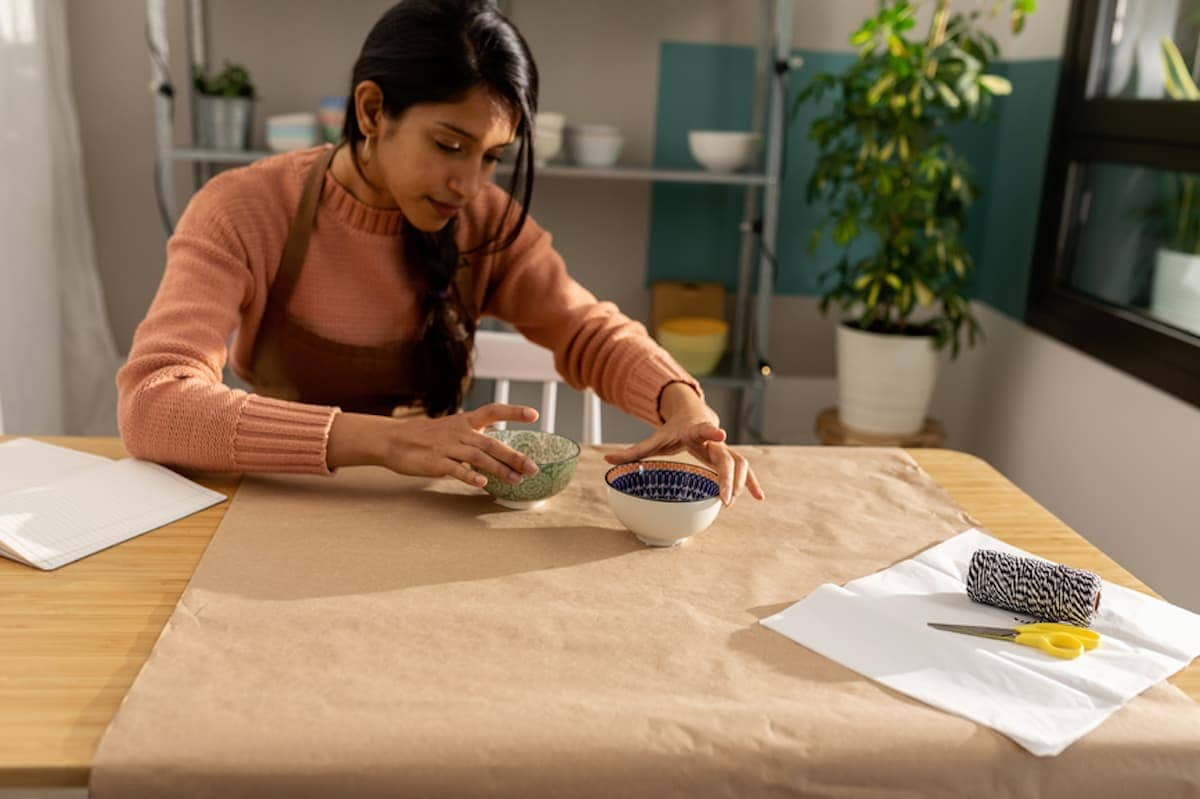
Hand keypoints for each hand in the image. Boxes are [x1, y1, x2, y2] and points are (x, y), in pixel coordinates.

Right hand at [327, 404, 541, 487]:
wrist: (394, 440)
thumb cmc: (427, 437)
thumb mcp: (453, 429)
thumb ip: (475, 437)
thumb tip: (500, 448)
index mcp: (465, 421)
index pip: (494, 410)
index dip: (514, 412)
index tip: (535, 415)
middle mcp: (460, 432)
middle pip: (492, 442)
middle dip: (514, 456)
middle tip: (533, 468)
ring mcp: (447, 447)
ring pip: (478, 457)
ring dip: (499, 469)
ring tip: (516, 480)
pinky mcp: (435, 462)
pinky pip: (455, 470)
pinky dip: (469, 476)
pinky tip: (482, 484)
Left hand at [603, 384, 764, 505]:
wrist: (693, 413)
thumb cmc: (672, 430)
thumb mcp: (653, 439)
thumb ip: (631, 452)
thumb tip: (604, 460)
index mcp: (694, 431)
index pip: (704, 430)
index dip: (712, 432)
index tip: (721, 434)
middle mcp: (713, 439)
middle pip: (726, 456)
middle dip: (727, 477)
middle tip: (724, 499)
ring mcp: (724, 448)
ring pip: (739, 463)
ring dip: (740, 483)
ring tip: (731, 503)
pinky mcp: (729, 456)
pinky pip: (745, 470)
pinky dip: (753, 483)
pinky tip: (760, 498)